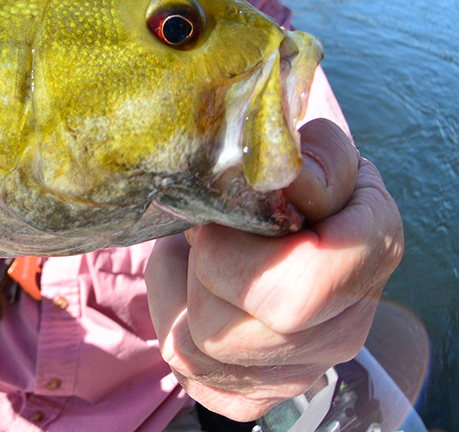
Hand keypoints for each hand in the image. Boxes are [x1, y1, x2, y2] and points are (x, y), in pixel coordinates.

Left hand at [147, 118, 403, 420]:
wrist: (298, 225)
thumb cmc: (299, 182)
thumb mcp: (313, 148)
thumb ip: (307, 155)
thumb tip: (281, 176)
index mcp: (368, 255)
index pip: (295, 289)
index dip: (232, 251)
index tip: (222, 214)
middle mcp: (342, 329)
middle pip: (225, 325)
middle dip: (196, 267)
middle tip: (204, 229)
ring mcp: (300, 371)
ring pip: (195, 348)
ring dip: (174, 289)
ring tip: (194, 253)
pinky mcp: (256, 393)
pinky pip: (188, 371)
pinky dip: (173, 322)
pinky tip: (193, 291)